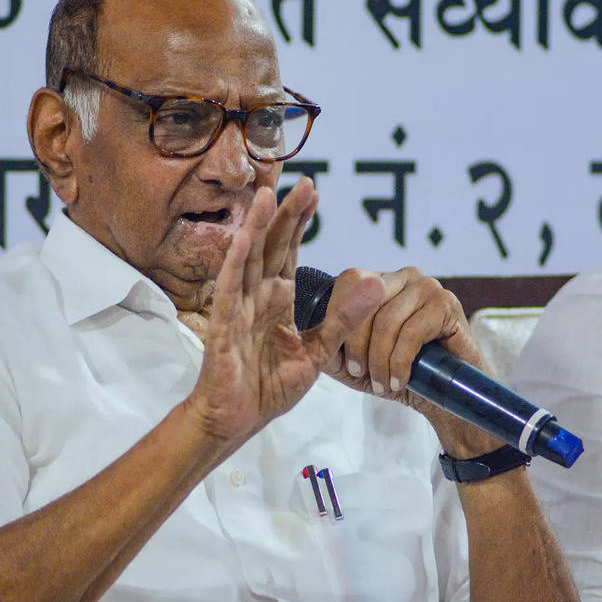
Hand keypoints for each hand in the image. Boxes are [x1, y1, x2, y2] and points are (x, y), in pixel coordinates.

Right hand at [185, 179, 384, 443]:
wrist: (237, 419)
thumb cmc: (268, 385)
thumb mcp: (319, 352)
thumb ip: (345, 319)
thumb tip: (379, 284)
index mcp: (277, 300)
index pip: (289, 252)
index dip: (300, 222)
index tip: (315, 192)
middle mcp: (256, 296)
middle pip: (271, 246)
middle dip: (286, 214)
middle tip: (305, 182)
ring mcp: (237, 308)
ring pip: (248, 259)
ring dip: (257, 227)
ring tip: (269, 195)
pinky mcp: (222, 325)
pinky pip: (229, 289)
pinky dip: (235, 263)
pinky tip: (244, 238)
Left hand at [318, 267, 504, 457]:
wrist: (444, 397)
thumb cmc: (397, 374)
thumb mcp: (354, 363)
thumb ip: (329, 345)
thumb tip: (305, 332)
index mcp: (378, 282)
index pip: (347, 281)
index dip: (339, 319)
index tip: (342, 360)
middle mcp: (402, 277)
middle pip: (366, 299)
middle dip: (357, 344)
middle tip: (360, 374)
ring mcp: (427, 286)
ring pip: (388, 319)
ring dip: (379, 359)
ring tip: (381, 384)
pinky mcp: (448, 304)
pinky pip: (412, 332)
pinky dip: (400, 362)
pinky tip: (398, 381)